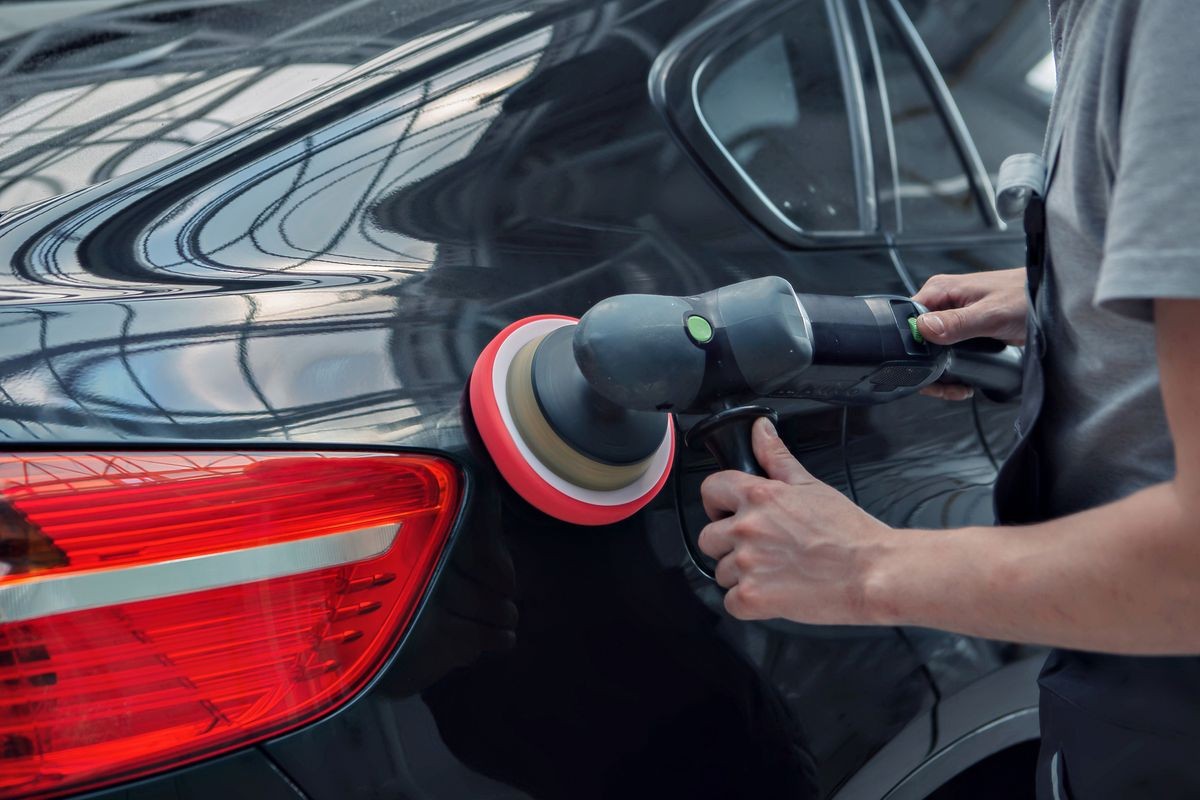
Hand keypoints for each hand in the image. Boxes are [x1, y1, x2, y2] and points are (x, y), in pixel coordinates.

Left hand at [697, 417, 891, 623]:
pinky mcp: (753, 597)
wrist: (872, 573)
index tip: (728, 512)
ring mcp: (747, 564)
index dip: (717, 502)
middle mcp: (746, 527)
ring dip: (742, 575)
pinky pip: (731, 603)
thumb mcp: (811, 486)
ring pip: (722, 572)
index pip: (711, 489)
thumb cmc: (848, 533)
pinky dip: (749, 604)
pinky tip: (774, 594)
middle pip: (709, 537)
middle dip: (729, 545)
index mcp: (759, 497)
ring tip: (775, 573)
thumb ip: (777, 457)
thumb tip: (759, 430)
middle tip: (760, 550)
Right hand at [912, 268, 1027, 400]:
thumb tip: (923, 329)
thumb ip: (956, 323)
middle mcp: (943, 303)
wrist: (1051, 300)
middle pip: (917, 341)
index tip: (925, 369)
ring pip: (931, 351)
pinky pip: (947, 353)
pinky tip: (963, 381)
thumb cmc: (1026, 296)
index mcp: (940, 291)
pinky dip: (952, 370)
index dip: (911, 347)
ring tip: (956, 387)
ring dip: (940, 373)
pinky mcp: (965, 331)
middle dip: (928, 368)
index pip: (908, 320)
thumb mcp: (991, 313)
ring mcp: (953, 318)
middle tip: (944, 387)